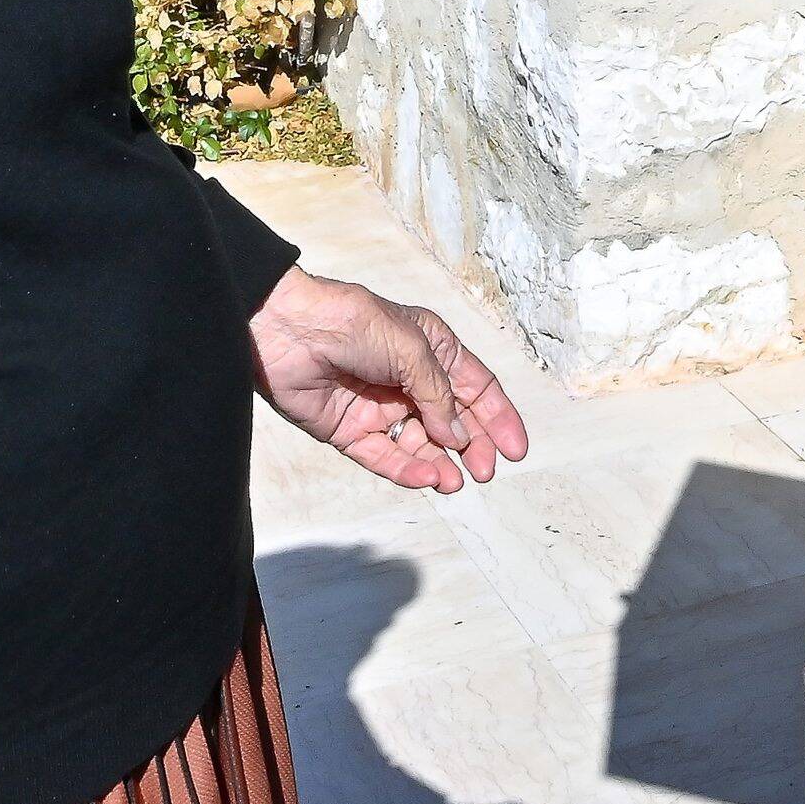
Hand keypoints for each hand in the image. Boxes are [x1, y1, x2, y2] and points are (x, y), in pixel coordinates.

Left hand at [250, 267, 531, 488]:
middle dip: (472, 447)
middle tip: (485, 472)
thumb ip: (439, 396)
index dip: (498, 418)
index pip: (476, 388)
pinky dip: (405, 470)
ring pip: (419, 445)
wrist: (289, 330)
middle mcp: (409, 380)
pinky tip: (425, 478)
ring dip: (439, 463)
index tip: (516, 450)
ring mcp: (379, 407)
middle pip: (452, 421)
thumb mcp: (413, 350)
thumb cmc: (354, 322)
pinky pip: (384, 456)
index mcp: (433, 350)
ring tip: (454, 481)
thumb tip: (458, 438)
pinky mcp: (349, 430)